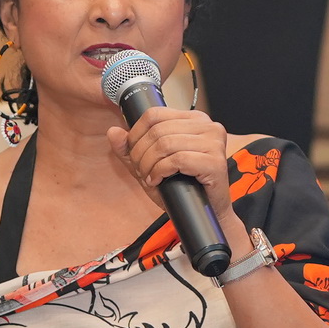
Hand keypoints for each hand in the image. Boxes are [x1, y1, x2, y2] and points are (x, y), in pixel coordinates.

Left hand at [107, 106, 233, 222]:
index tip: (134, 154)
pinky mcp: (216, 161)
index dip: (136, 134)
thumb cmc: (180, 187)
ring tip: (150, 177)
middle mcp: (208, 126)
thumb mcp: (149, 165)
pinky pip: (178, 159)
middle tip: (141, 171)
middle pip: (158, 130)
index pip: (155, 114)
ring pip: (166, 143)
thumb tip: (113, 132)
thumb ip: (129, 149)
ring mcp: (214, 142)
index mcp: (194, 119)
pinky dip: (161, 171)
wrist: (205, 214)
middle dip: (141, 154)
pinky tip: (159, 180)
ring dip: (149, 164)